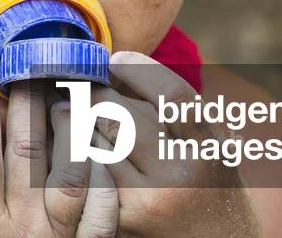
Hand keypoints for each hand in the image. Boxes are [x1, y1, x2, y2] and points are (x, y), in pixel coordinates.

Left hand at [88, 52, 260, 237]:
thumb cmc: (212, 194)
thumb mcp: (215, 149)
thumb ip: (183, 114)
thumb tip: (126, 71)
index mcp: (210, 147)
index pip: (172, 95)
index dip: (139, 69)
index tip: (116, 59)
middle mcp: (182, 173)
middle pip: (123, 115)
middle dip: (96, 95)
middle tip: (82, 85)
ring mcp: (150, 200)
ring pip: (98, 143)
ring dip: (78, 122)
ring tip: (66, 109)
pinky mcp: (123, 221)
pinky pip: (90, 175)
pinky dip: (78, 156)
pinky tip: (70, 146)